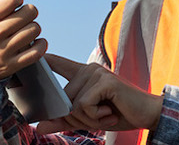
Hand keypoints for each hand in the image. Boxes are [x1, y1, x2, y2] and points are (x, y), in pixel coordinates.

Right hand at [0, 0, 46, 78]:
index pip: (11, 0)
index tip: (14, 2)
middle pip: (27, 13)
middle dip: (28, 11)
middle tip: (23, 14)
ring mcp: (4, 51)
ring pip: (33, 30)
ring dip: (33, 27)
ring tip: (26, 27)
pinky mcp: (12, 65)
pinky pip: (36, 52)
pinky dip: (40, 45)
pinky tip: (35, 41)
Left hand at [34, 54, 163, 134]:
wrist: (147, 115)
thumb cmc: (117, 114)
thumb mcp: (86, 119)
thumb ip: (63, 121)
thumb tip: (39, 127)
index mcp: (82, 74)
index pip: (58, 63)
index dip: (44, 59)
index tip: (31, 51)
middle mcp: (88, 69)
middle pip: (64, 98)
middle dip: (79, 116)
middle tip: (101, 114)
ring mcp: (96, 73)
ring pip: (73, 104)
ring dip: (89, 117)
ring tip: (107, 112)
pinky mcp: (105, 81)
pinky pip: (84, 105)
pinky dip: (96, 115)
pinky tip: (111, 111)